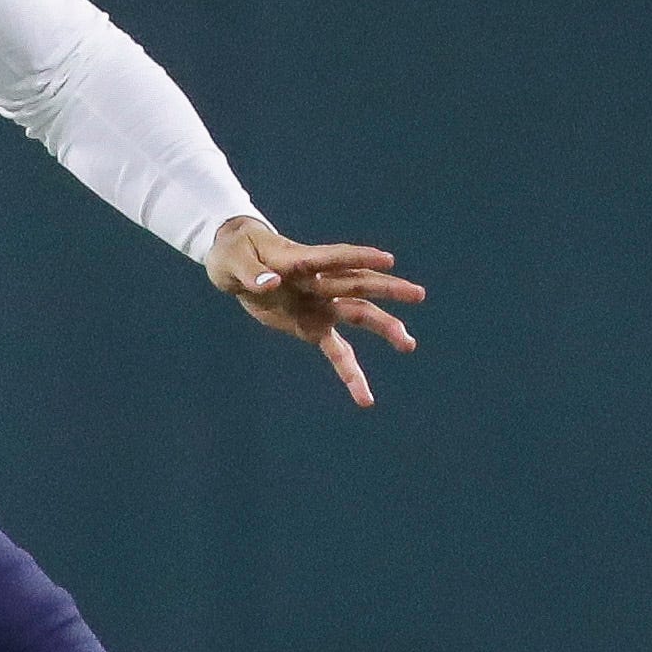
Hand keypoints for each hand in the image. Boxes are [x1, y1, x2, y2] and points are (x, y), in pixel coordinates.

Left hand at [207, 213, 423, 408]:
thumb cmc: (234, 254)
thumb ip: (252, 274)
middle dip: (386, 290)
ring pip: (358, 315)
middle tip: (418, 295)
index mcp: (301, 260)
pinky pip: (336, 351)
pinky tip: (364, 397)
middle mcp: (318, 282)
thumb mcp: (233, 260)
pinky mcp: (312, 325)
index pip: (335, 257)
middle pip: (358, 285)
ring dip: (384, 328)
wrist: (232, 262)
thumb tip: (272, 284)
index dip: (360, 257)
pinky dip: (349, 372)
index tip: (388, 260)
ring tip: (409, 344)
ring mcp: (319, 304)